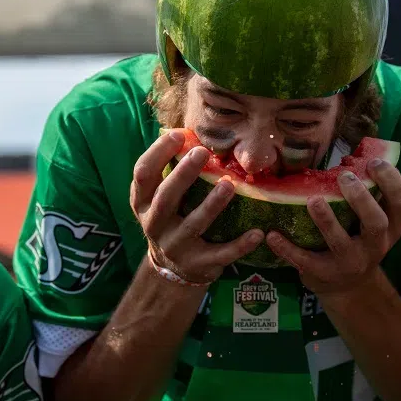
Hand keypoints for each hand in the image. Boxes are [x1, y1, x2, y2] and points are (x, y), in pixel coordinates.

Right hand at [131, 129, 264, 284]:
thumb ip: (170, 170)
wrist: (172, 269)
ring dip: (212, 204)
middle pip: (165, 198)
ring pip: (193, 225)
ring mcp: (175, 246)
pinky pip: (221, 255)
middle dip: (183, 175)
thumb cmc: (171, 218)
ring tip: (229, 184)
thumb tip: (190, 131)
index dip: (157, 152)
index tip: (178, 134)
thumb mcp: (160, 196)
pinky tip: (258, 233)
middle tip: (202, 152)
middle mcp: (154, 224)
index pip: (143, 173)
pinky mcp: (198, 264)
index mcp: (143, 202)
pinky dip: (240, 245)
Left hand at [266, 158, 400, 294]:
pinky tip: (272, 235)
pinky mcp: (324, 274)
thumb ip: (368, 196)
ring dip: (326, 220)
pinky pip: (305, 260)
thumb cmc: (359, 241)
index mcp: (391, 228)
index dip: (392, 181)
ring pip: (341, 242)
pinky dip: (287, 248)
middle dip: (361, 199)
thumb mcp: (372, 222)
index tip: (374, 163)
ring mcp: (350, 262)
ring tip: (312, 199)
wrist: (348, 287)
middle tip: (344, 177)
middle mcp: (375, 246)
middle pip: (376, 222)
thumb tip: (353, 156)